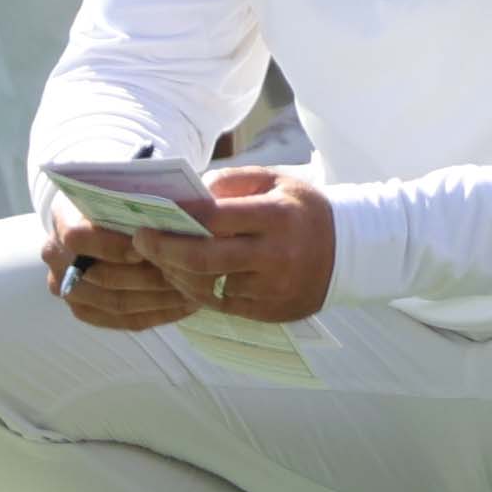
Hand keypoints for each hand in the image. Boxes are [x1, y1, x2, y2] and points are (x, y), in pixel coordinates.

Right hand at [40, 197, 195, 332]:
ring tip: (196, 291)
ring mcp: (68, 288)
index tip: (148, 246)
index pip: (78, 237)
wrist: (98, 219)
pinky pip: (124, 320)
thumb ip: (137, 203)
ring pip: (117, 302)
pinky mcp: (85, 309)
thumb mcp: (123, 192)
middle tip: (187, 274)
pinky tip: (186, 306)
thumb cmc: (119, 201)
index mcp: (63, 220)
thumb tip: (177, 213)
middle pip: (104, 276)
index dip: (114, 245)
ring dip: (160, 299)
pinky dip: (159, 314)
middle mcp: (57, 257)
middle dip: (149, 276)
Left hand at [128, 164, 336, 322]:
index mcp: (276, 217)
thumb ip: (231, 182)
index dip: (176, 221)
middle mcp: (275, 256)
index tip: (147, 220)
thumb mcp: (275, 181)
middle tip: (141, 243)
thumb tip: (188, 196)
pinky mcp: (272, 311)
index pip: (214, 219)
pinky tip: (186, 279)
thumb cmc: (303, 211)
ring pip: (208, 288)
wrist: (350, 252)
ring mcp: (273, 288)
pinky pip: (223, 306)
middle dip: (163, 252)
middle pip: (204, 260)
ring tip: (160, 262)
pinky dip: (199, 292)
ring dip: (176, 276)